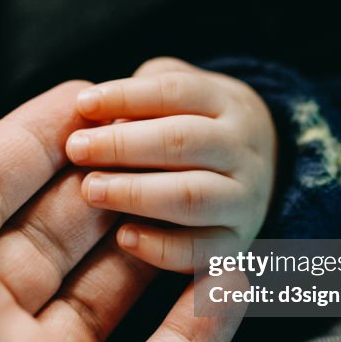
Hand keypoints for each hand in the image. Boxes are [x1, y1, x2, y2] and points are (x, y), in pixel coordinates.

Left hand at [65, 57, 276, 272]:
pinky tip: (123, 237)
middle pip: (185, 141)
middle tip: (77, 149)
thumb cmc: (194, 126)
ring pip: (193, 196)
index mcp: (225, 104)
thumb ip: (141, 97)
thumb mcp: (177, 97)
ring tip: (91, 190)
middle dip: (124, 145)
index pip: (177, 92)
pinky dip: (162, 247)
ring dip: (137, 193)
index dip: (128, 96)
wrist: (263, 167)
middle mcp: (240, 149)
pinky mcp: (235, 242)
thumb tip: (91, 111)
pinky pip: (202, 250)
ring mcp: (243, 198)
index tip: (82, 105)